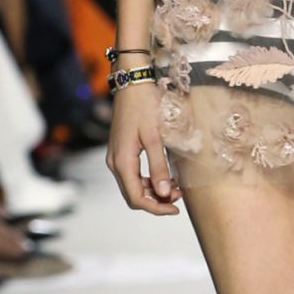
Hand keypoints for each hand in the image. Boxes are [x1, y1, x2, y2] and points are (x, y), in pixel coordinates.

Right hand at [106, 80, 180, 214]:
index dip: (156, 208)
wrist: (131, 84)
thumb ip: (159, 167)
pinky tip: (164, 176)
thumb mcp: (155, 137)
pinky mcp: (120, 152)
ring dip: (153, 191)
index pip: (136, 198)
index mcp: (122, 162)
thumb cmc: (144, 106)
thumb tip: (165, 194)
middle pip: (133, 195)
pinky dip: (148, 181)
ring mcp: (116, 157)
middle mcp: (115, 163)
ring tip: (176, 186)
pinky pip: (132, 175)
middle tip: (179, 196)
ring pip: (133, 186)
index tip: (176, 209)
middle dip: (156, 201)